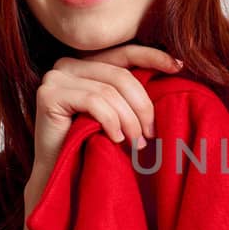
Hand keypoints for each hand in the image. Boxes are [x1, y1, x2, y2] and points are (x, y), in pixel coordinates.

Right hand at [31, 42, 183, 188]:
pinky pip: (94, 102)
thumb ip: (130, 94)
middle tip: (151, 134)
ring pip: (109, 91)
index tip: (179, 66)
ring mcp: (55, 78)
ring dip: (129, 120)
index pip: (124, 53)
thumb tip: (174, 70)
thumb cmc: (91, 146)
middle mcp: (67, 65)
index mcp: (85, 64)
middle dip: (142, 106)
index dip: (153, 57)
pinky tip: (115, 139)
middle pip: (120, 75)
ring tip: (136, 143)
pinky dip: (111, 122)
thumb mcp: (117, 114)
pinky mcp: (48, 95)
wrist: (59, 176)